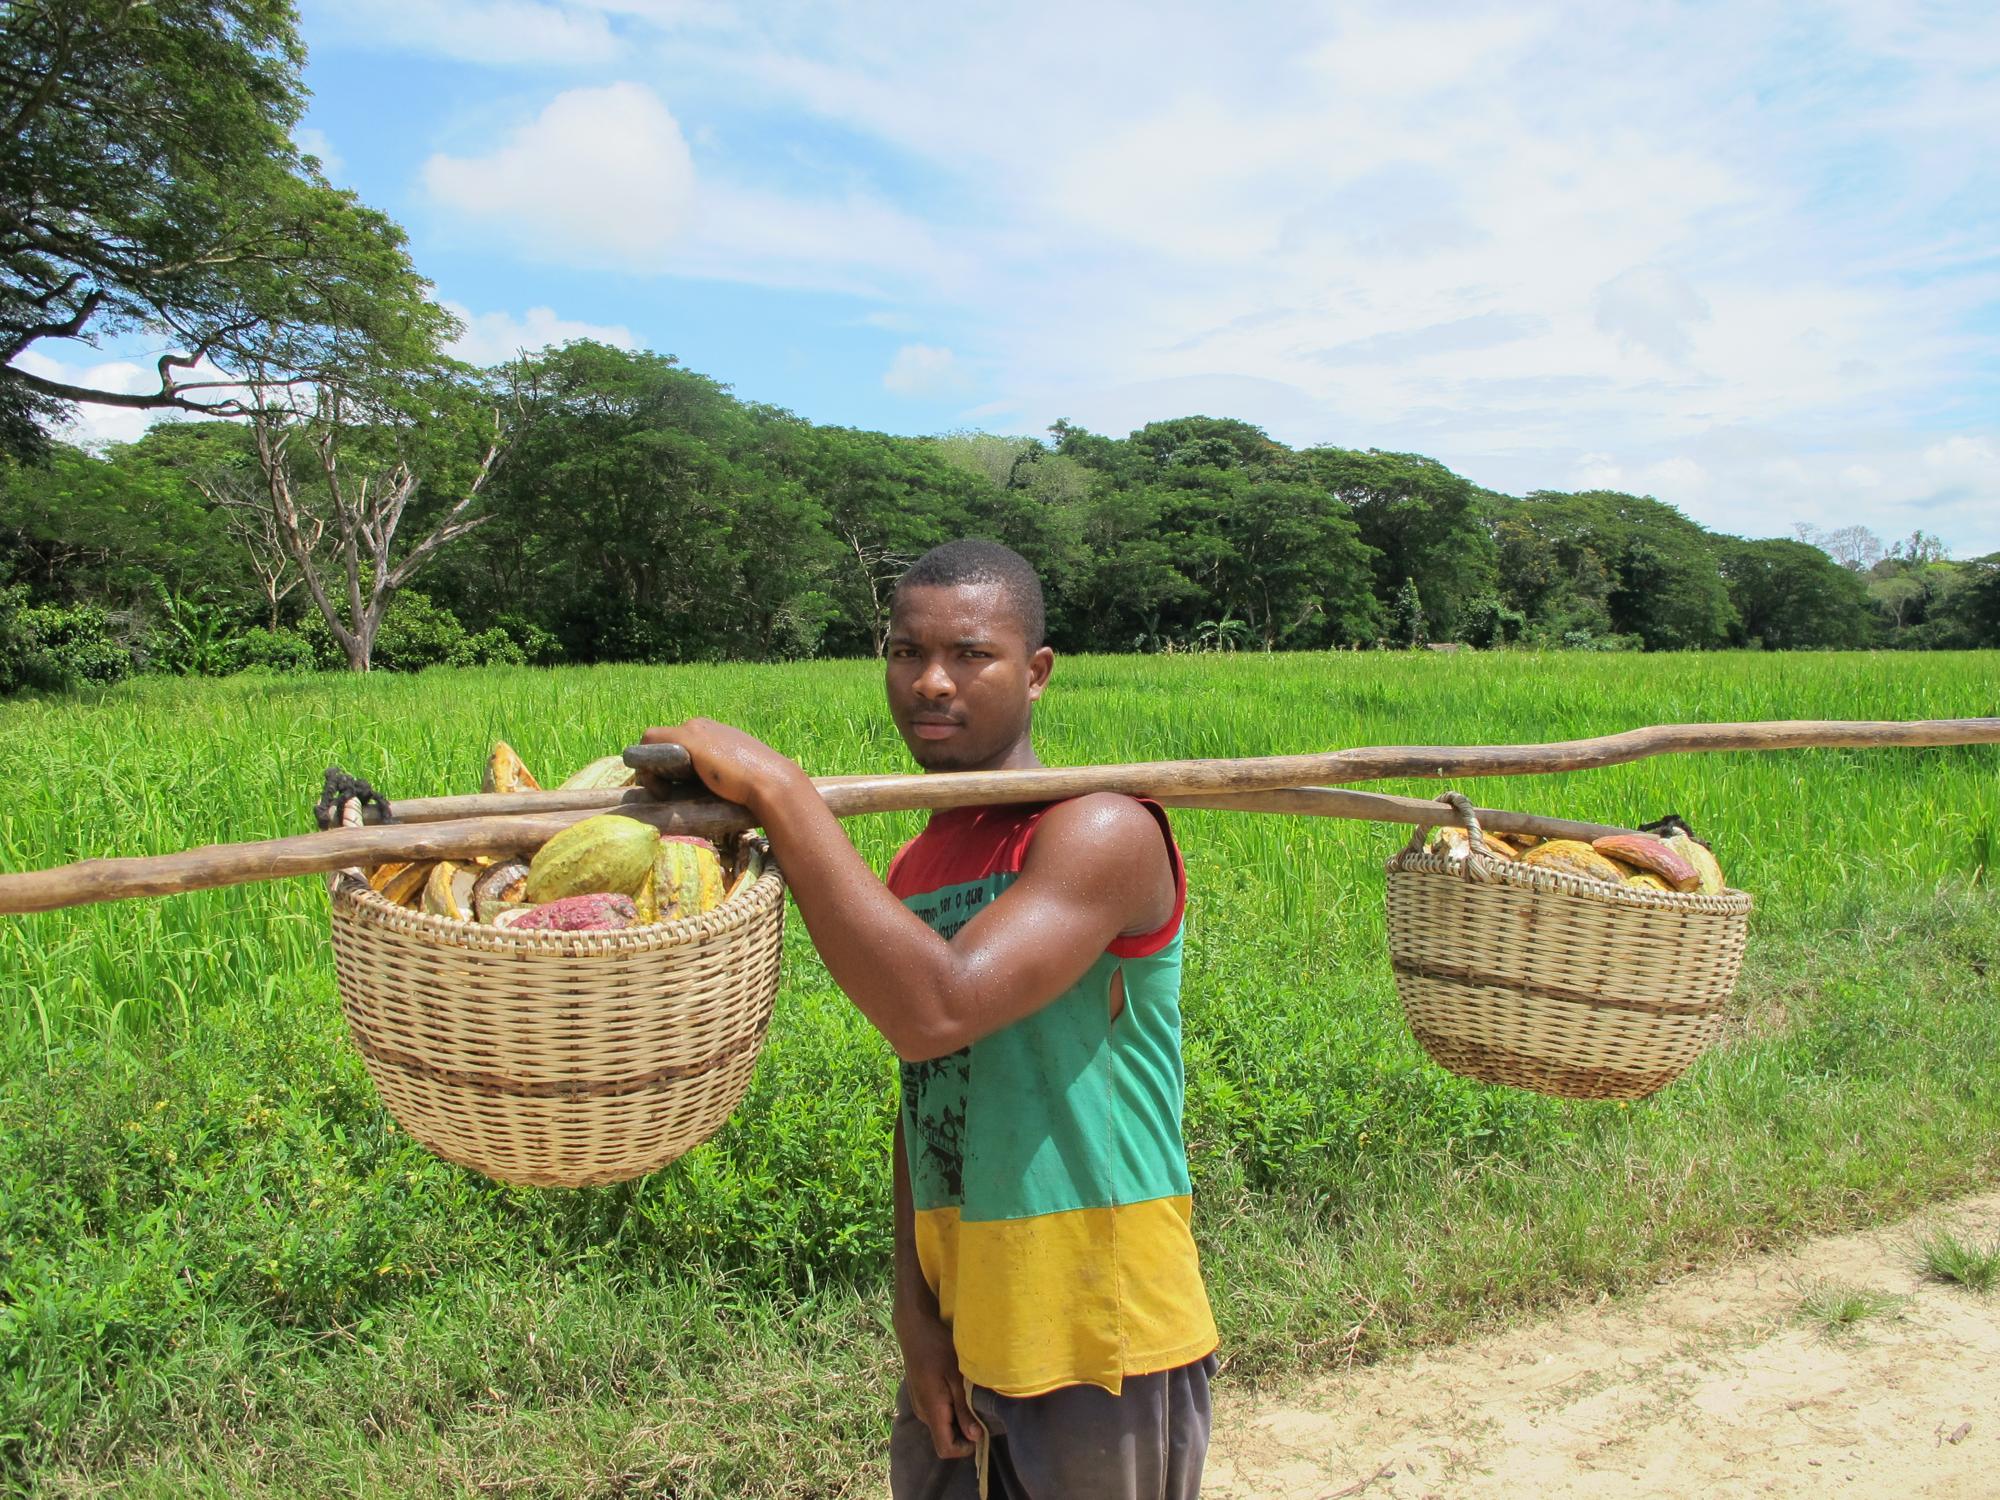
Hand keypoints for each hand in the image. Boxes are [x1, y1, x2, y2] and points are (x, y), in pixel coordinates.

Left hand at [637, 719, 808, 816]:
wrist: (771, 782)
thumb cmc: (760, 786)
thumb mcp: (736, 775)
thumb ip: (717, 774)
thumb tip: (706, 788)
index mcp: (715, 733)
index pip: (679, 743)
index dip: (671, 766)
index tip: (679, 788)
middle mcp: (702, 725)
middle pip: (664, 741)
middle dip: (659, 767)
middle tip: (670, 792)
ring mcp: (694, 729)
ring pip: (653, 742)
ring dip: (652, 769)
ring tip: (667, 793)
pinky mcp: (687, 739)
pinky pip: (649, 744)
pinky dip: (646, 767)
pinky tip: (663, 790)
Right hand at [895, 1293, 981, 1459]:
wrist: (914, 1327)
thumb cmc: (937, 1346)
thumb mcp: (956, 1376)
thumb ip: (964, 1408)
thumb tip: (975, 1437)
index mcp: (931, 1410)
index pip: (945, 1449)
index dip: (964, 1448)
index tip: (981, 1433)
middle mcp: (922, 1413)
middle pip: (944, 1438)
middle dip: (964, 1432)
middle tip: (980, 1409)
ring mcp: (919, 1404)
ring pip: (941, 1424)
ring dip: (958, 1418)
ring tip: (970, 1396)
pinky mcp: (920, 1395)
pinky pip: (937, 1412)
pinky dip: (950, 1408)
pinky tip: (958, 1388)